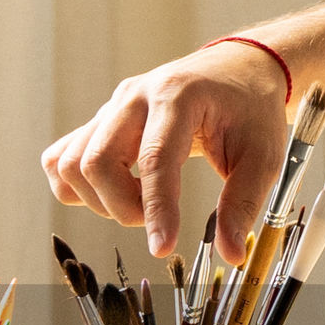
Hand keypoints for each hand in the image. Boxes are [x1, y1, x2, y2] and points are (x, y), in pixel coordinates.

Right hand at [40, 39, 289, 262]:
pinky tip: (113, 191)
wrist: (235, 71)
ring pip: (72, 164)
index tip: (162, 248)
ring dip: (99, 201)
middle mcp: (135, 96)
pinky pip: (61, 160)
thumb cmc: (250, 111)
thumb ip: (243, 204)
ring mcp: (110, 107)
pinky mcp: (98, 121)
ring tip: (137, 202)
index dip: (155, 210)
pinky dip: (76, 187)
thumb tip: (230, 254)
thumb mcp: (263, 156)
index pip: (154, 159)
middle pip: (97, 162)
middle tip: (154, 219)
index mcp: (178, 97)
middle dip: (122, 207)